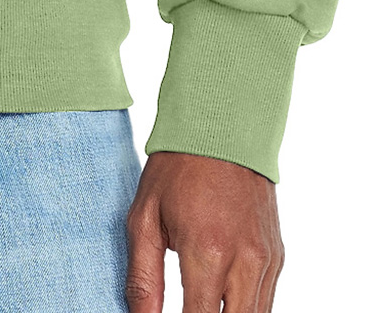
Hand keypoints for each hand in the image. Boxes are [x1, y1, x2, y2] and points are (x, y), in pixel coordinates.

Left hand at [125, 151, 283, 312]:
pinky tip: (220, 301)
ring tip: (200, 304)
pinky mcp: (277, 256)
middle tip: (187, 310)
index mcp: (207, 252)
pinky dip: (244, 308)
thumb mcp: (143, 218)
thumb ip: (143, 278)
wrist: (221, 126)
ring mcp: (266, 260)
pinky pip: (266, 301)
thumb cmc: (176, 169)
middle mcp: (245, 261)